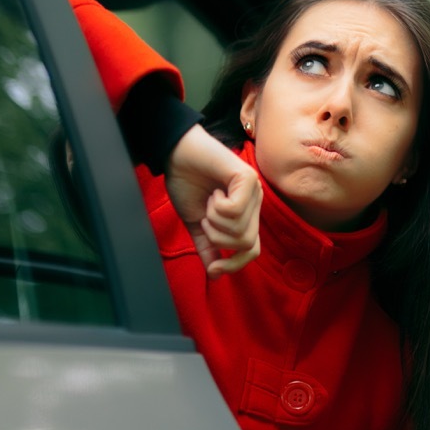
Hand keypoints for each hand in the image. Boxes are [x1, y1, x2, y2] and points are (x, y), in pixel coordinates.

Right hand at [164, 125, 261, 276]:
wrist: (175, 154)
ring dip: (215, 220)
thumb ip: (207, 247)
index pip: (252, 250)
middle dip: (217, 237)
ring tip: (210, 200)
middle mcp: (254, 202)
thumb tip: (215, 276)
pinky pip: (236, 211)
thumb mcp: (196, 223)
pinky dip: (218, 207)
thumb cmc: (186, 183)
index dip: (234, 264)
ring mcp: (254, 190)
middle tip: (206, 216)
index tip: (213, 269)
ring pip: (240, 229)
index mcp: (245, 214)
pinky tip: (214, 192)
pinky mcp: (248, 178)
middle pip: (245, 243)